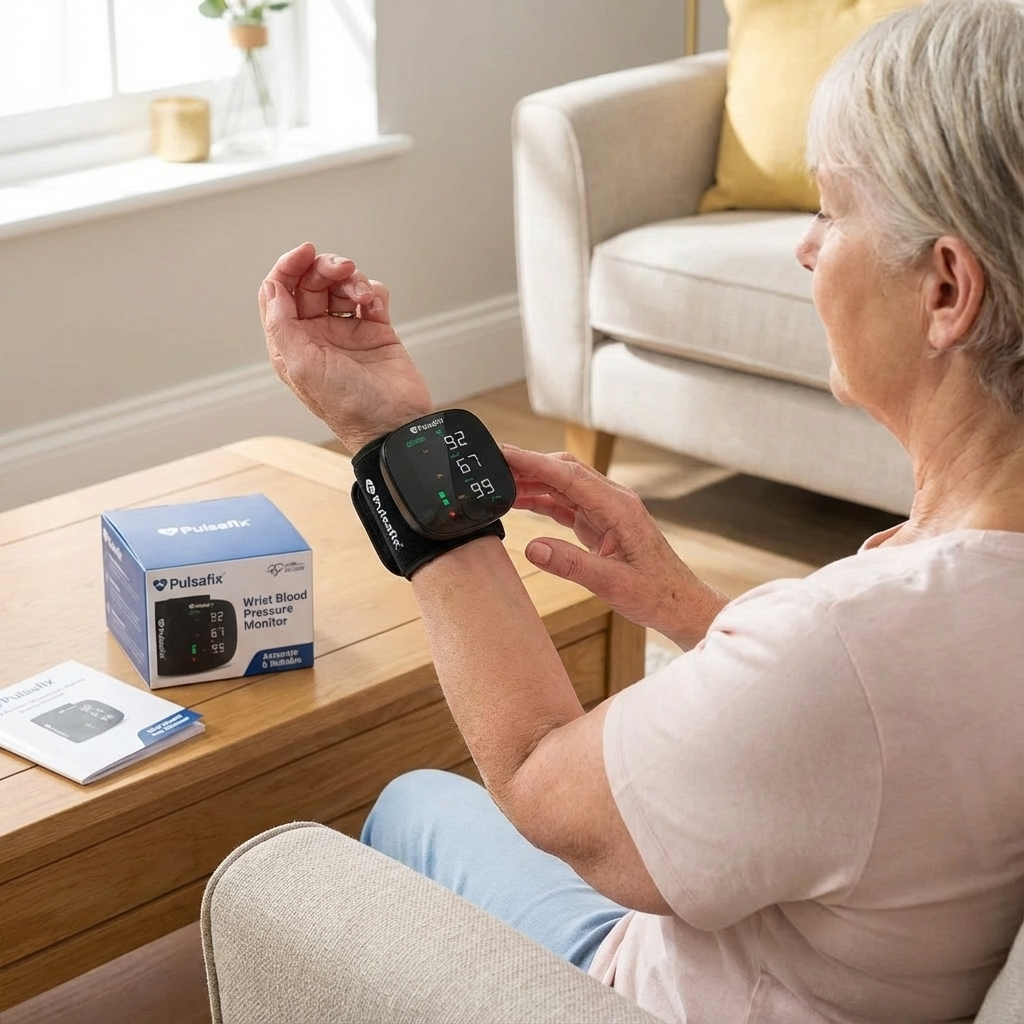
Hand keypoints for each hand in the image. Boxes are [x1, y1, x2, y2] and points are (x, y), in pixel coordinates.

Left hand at [259, 242, 432, 451]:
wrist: (395, 423)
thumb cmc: (349, 406)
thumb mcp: (303, 368)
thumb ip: (282, 326)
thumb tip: (271, 288)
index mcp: (292, 343)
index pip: (279, 292)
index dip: (288, 266)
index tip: (306, 251)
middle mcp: (317, 334)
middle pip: (311, 283)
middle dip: (326, 269)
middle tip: (345, 269)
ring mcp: (347, 332)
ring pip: (341, 285)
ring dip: (352, 280)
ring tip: (364, 296)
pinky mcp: (376, 331)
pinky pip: (371, 296)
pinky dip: (373, 292)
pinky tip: (375, 307)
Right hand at [504, 446, 727, 649]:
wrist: (679, 604)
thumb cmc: (656, 594)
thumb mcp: (613, 585)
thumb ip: (572, 565)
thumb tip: (532, 549)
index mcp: (619, 508)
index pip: (569, 476)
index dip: (534, 462)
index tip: (504, 453)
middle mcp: (613, 502)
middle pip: (563, 471)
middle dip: (527, 465)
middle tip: (491, 467)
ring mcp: (606, 510)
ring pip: (562, 485)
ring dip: (531, 482)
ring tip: (497, 484)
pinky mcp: (600, 522)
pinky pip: (565, 503)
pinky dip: (541, 500)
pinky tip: (519, 501)